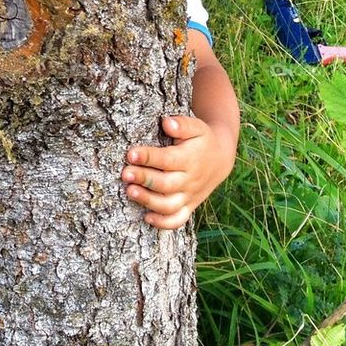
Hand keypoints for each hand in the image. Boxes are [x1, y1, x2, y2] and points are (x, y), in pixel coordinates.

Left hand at [122, 114, 236, 229]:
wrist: (220, 159)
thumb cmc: (202, 140)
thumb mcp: (197, 127)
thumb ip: (182, 124)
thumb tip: (167, 122)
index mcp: (189, 159)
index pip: (167, 160)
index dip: (148, 157)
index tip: (131, 153)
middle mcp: (189, 180)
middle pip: (165, 184)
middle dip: (144, 179)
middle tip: (125, 174)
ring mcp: (189, 196)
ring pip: (169, 205)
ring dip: (149, 201)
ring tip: (130, 192)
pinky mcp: (189, 206)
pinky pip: (178, 220)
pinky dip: (164, 223)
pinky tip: (146, 218)